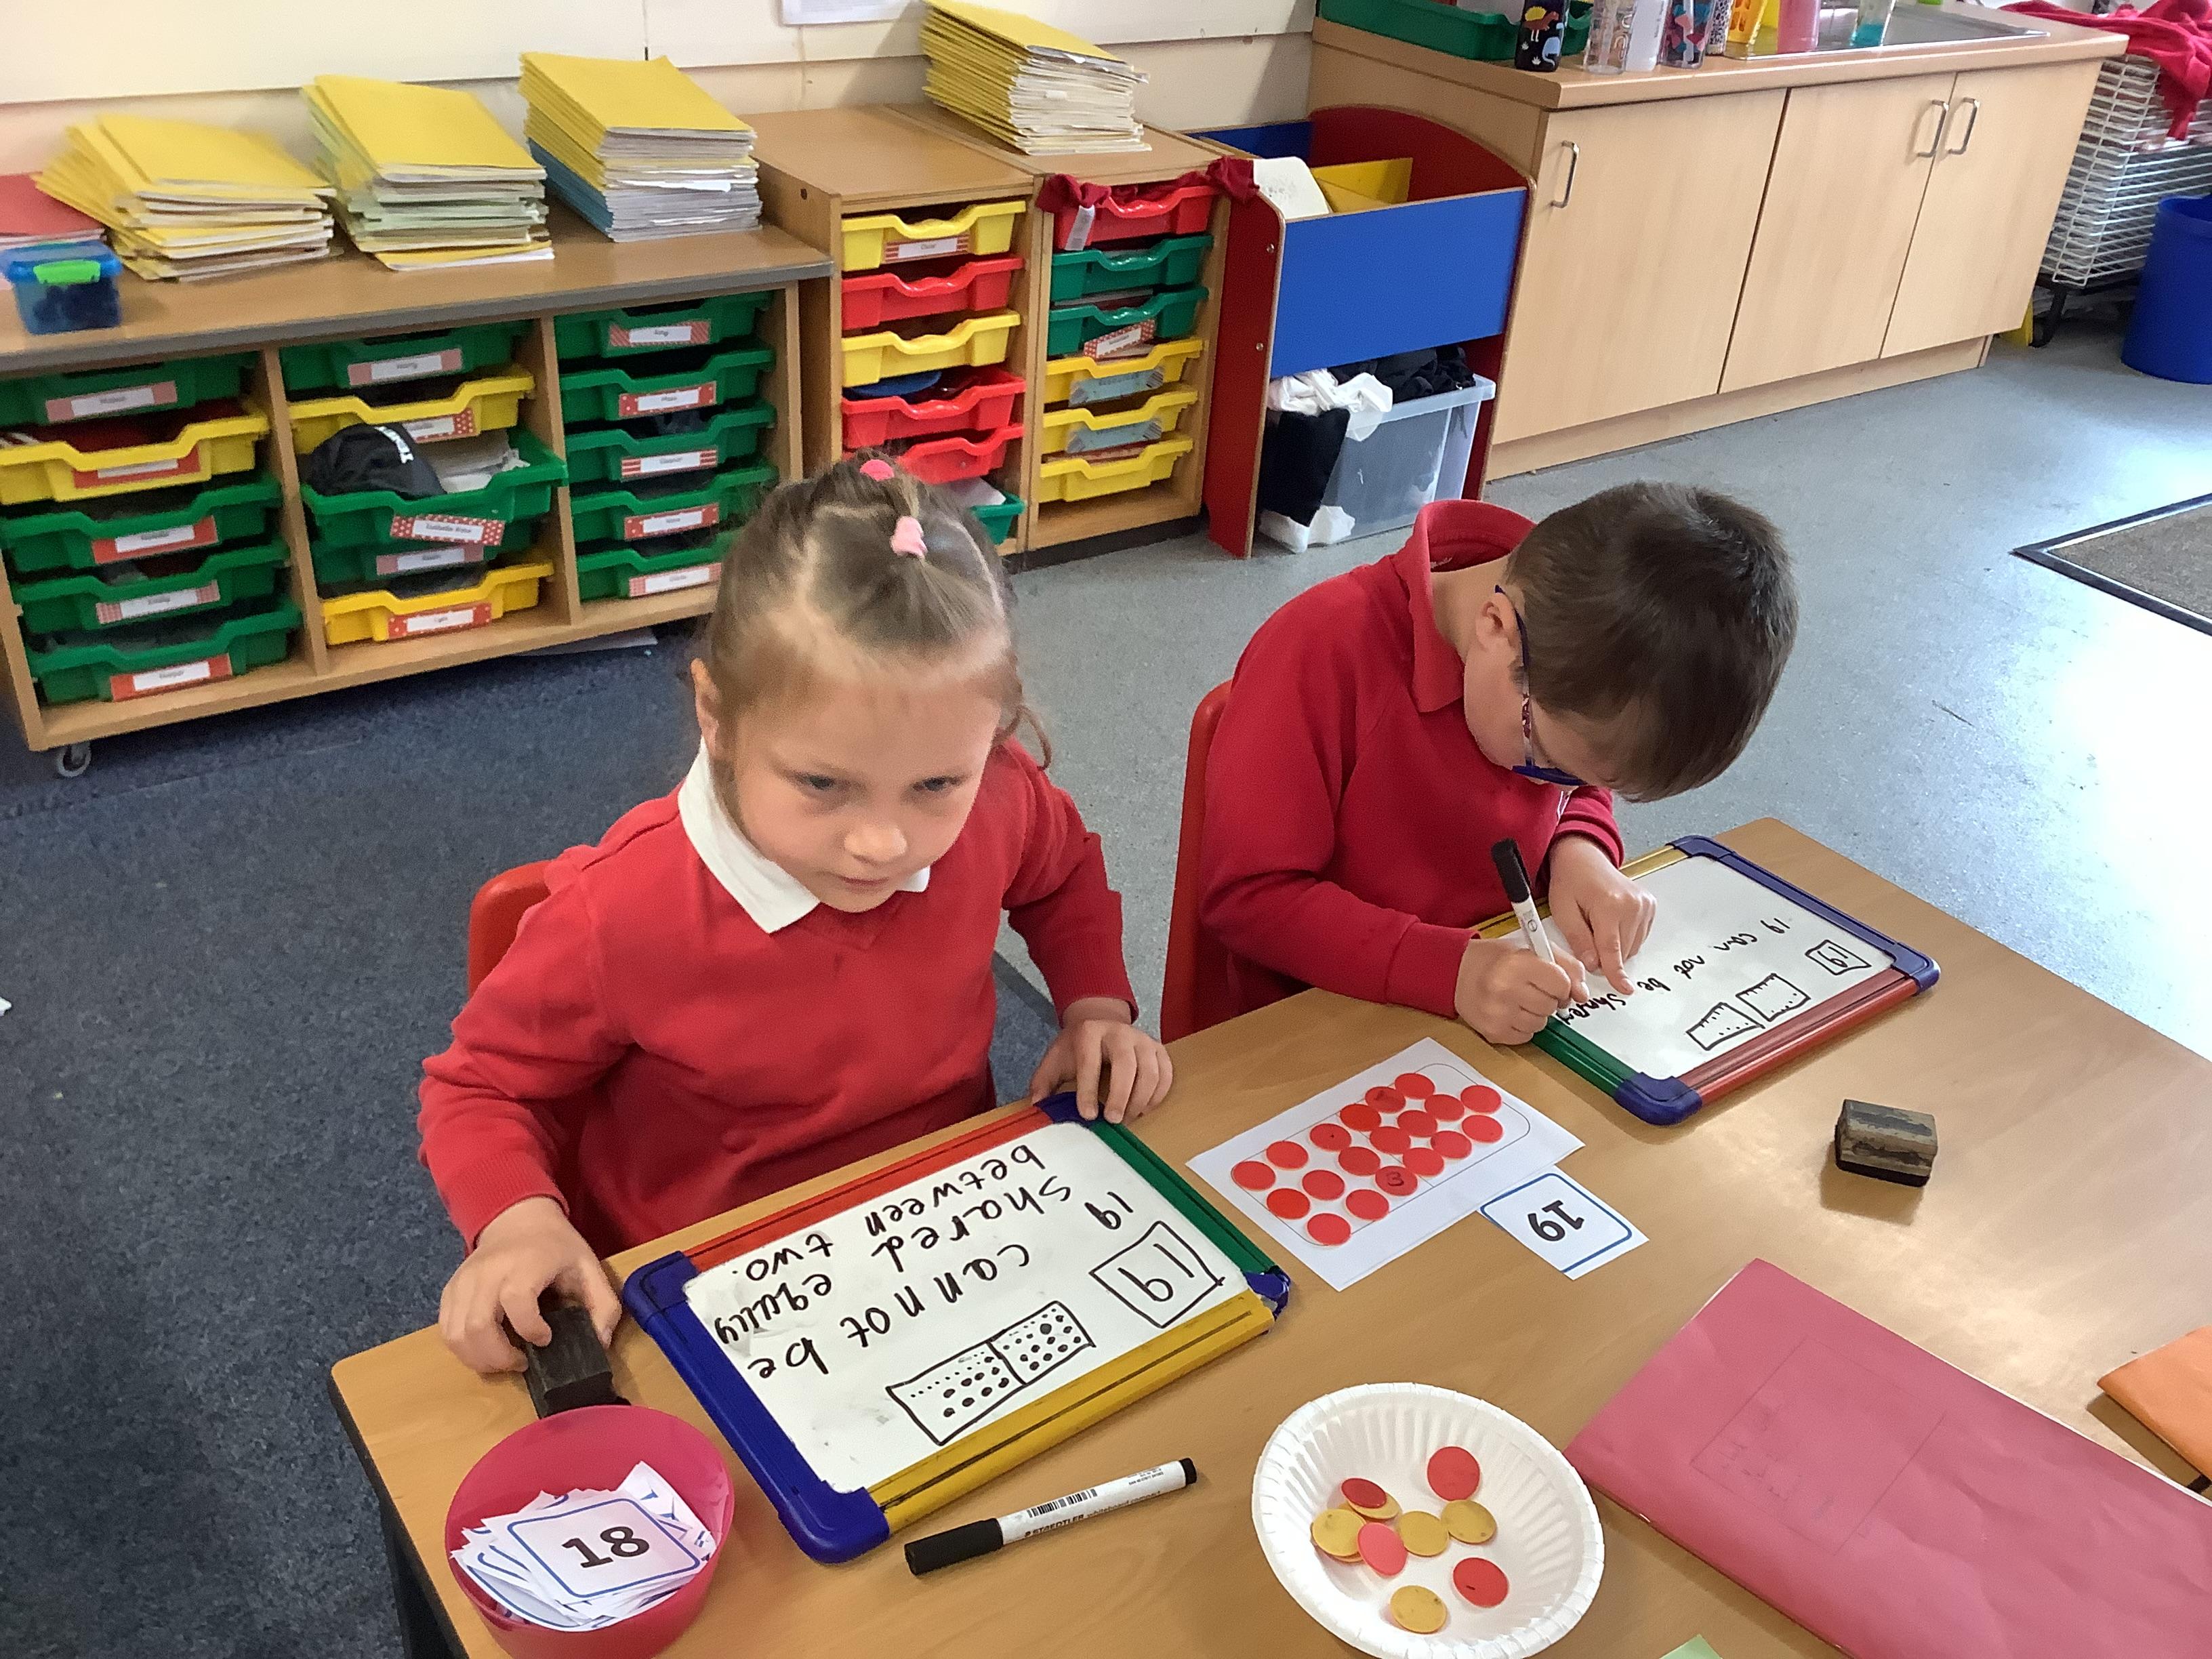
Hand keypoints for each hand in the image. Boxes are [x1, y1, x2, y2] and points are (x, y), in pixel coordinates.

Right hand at [438, 1196, 622, 1376]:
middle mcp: (488, 1273)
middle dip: (499, 1358)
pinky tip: (486, 1350)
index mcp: (526, 1264)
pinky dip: (463, 1350)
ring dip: (479, 1359)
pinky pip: (446, 1330)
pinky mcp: (450, 1291)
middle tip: (522, 1363)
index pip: (517, 1301)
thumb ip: (604, 1304)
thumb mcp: (589, 1267)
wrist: (518, 1219)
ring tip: (504, 1360)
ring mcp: (464, 1282)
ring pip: (455, 1334)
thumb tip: (600, 1342)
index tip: (546, 1339)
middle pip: (477, 1326)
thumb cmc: (556, 1247)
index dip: (531, 1329)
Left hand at [1028, 997, 1173, 1122]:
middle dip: (1121, 1095)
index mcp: (1089, 1032)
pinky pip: (1165, 1074)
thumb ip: (1043, 1082)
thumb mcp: (1056, 1058)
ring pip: (1150, 1070)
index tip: (1088, 1115)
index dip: (1089, 1090)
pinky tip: (1143, 1108)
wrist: (1101, 1022)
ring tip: (1127, 1118)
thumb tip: (1037, 1106)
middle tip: (1114, 1120)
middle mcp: (1119, 1032)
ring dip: (1141, 1099)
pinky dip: (1157, 1095)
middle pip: (1126, 1064)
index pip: (1090, 1062)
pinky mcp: (1158, 1049)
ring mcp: (1142, 1039)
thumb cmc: (1078, 1046)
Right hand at [1455, 935, 1586, 1045]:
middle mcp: (1506, 989)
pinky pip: (1526, 1036)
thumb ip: (1566, 965)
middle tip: (1531, 988)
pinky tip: (1511, 1011)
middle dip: (1548, 998)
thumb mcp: (1532, 948)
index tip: (1552, 980)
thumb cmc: (1496, 958)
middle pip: (1552, 1005)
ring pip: (1541, 1023)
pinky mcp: (1493, 1032)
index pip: (1561, 983)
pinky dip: (1523, 1026)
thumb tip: (1582, 994)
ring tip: (1519, 999)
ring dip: (1536, 1013)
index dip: (1561, 983)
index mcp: (1517, 964)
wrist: (1456, 971)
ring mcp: (1498, 1013)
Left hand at [1548, 835, 1656, 994]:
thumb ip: (1578, 940)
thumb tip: (1593, 964)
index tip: (1624, 988)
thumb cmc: (1570, 882)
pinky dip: (1625, 936)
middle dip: (1604, 954)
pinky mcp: (1649, 905)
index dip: (1616, 972)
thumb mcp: (1563, 911)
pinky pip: (1639, 936)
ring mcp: (1644, 904)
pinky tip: (1611, 921)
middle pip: (1622, 950)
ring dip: (1615, 946)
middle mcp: (1632, 904)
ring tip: (1599, 923)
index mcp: (1609, 905)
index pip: (1612, 948)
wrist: (1584, 858)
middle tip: (1587, 934)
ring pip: (1632, 946)